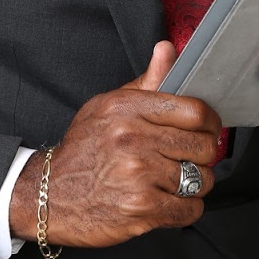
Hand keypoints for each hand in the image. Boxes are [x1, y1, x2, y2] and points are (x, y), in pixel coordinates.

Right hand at [8, 41, 221, 247]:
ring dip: (194, 184)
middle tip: (190, 158)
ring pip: (200, 179)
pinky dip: (186, 208)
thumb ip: (146, 82)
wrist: (48, 194)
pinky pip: (189, 209)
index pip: (194, 111)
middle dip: (203, 155)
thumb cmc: (83, 149)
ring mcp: (138, 175)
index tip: (207, 130)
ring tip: (174, 181)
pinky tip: (170, 201)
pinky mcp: (141, 209)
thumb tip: (167, 49)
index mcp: (127, 108)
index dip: (210, 123)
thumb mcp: (107, 107)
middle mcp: (133, 139)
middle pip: (203, 146)